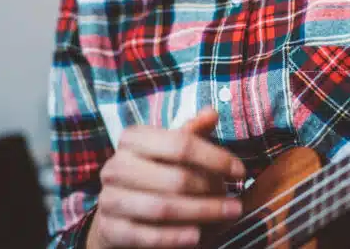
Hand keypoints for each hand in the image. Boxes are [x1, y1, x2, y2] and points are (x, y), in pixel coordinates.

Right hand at [88, 107, 245, 248]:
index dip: (215, 158)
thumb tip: (212, 113)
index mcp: (133, 138)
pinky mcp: (110, 229)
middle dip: (211, 191)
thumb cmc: (153, 171)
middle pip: (174, 178)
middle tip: (234, 202)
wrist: (118, 209)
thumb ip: (191, 132)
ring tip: (225, 216)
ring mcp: (109, 198)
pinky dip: (174, 237)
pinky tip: (197, 236)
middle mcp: (116, 166)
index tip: (240, 171)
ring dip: (200, 214)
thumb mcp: (170, 149)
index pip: (180, 144)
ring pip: (162, 208)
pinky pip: (145, 236)